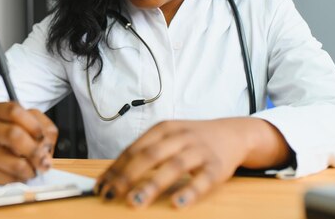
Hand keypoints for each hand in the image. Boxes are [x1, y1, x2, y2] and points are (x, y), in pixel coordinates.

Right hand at [0, 102, 57, 183]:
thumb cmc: (3, 132)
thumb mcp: (21, 120)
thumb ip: (40, 127)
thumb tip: (46, 148)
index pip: (14, 111)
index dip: (33, 125)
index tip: (42, 137)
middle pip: (13, 135)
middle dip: (35, 151)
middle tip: (44, 162)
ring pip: (12, 162)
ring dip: (30, 169)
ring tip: (33, 170)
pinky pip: (5, 178)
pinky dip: (19, 179)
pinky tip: (20, 175)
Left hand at [95, 118, 289, 207]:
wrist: (233, 133)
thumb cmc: (192, 139)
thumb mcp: (168, 137)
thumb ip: (145, 152)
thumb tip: (113, 175)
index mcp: (163, 129)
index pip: (134, 149)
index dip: (116, 168)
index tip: (101, 185)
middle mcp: (180, 137)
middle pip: (150, 155)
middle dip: (127, 176)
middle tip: (111, 194)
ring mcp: (199, 151)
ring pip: (173, 166)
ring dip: (152, 184)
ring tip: (135, 201)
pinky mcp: (217, 167)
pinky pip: (203, 180)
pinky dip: (190, 192)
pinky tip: (177, 204)